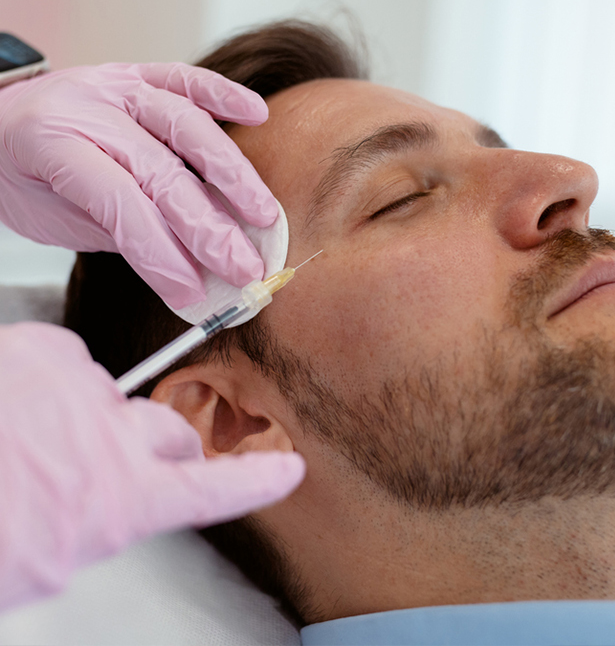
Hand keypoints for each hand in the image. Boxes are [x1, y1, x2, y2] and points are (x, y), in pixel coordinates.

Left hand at [0, 63, 275, 308]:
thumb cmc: (22, 174)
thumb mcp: (51, 217)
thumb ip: (119, 232)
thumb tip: (188, 268)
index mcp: (52, 143)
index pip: (120, 204)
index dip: (161, 253)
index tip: (193, 291)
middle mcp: (88, 107)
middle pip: (162, 172)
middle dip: (209, 227)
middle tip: (244, 266)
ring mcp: (116, 84)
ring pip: (186, 124)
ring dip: (233, 173)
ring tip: (264, 215)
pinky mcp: (138, 73)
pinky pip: (186, 78)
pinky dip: (225, 95)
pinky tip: (259, 115)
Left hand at [0, 323, 304, 611]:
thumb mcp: (35, 565)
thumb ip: (87, 532)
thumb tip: (95, 517)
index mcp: (118, 502)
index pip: (212, 491)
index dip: (257, 481)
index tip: (287, 468)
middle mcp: (111, 440)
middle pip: (169, 433)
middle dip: (160, 445)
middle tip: (125, 457)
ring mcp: (81, 389)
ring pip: (111, 395)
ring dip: (89, 414)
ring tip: (31, 432)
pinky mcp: (44, 349)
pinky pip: (65, 360)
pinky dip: (50, 378)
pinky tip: (14, 401)